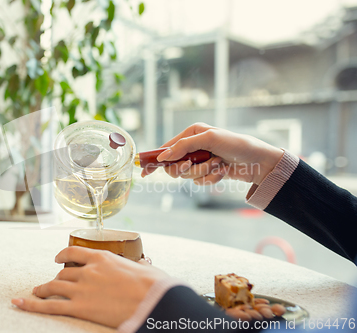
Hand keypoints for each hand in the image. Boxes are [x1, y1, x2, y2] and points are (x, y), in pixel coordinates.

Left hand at [11, 246, 167, 327]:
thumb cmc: (154, 285)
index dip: (62, 255)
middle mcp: (88, 270)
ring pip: (54, 286)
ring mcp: (81, 288)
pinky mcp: (79, 307)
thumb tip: (144, 263)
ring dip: (42, 289)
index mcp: (102, 257)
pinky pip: (49, 306)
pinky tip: (19, 303)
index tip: (57, 259)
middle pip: (63, 272)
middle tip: (53, 283)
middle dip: (56, 278)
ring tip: (36, 292)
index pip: (74, 251)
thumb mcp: (145, 269)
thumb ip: (137, 265)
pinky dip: (31, 305)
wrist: (153, 301)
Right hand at [142, 123, 282, 184]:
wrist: (258, 161)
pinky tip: (222, 171)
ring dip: (204, 172)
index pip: (166, 148)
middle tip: (192, 165)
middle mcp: (193, 147)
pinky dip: (212, 178)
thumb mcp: (209, 139)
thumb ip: (184, 146)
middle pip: (174, 166)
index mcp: (191, 134)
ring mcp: (199, 161)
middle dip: (186, 168)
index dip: (155, 159)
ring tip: (218, 164)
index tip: (144, 170)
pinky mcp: (207, 173)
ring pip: (188, 176)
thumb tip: (164, 156)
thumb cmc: (236, 144)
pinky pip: (200, 182)